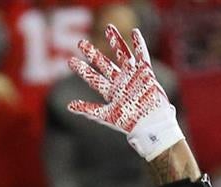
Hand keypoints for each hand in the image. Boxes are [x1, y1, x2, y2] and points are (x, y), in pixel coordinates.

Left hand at [67, 26, 183, 160]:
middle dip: (93, 54)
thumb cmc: (131, 122)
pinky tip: (135, 32)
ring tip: (108, 28)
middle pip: (104, 64)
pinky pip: (142, 56)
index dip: (82, 70)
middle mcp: (120, 82)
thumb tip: (68, 106)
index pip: (93, 78)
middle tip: (81, 42)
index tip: (70, 61)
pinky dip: (139, 44)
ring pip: (122, 55)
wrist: (152, 124)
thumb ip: (89, 109)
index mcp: (111, 92)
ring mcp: (133, 76)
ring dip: (115, 42)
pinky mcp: (146, 74)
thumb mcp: (107, 115)